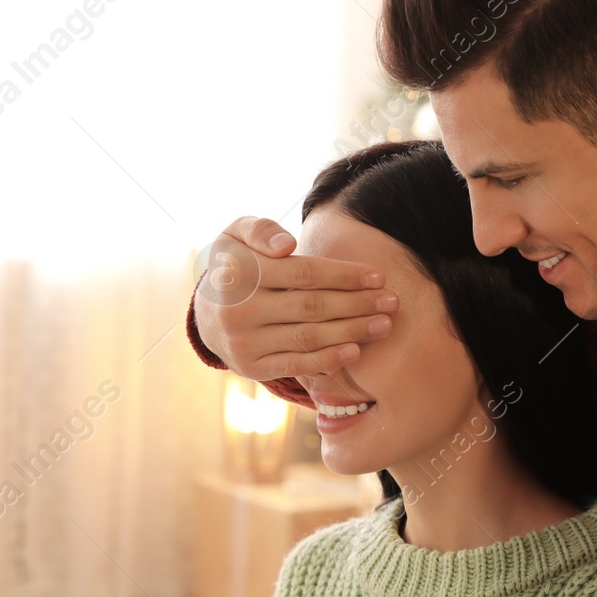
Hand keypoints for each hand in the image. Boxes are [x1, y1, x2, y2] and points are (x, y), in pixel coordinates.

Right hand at [195, 216, 398, 379]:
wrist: (205, 314)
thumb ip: (259, 229)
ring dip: (352, 332)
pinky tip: (356, 351)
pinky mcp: (251, 367)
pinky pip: (296, 364)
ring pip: (309, 337)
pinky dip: (328, 359)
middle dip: (357, 304)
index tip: (377, 276)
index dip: (344, 275)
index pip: (303, 273)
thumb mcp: (235, 236)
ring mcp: (244, 342)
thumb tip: (288, 245)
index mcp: (238, 273)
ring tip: (384, 325)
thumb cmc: (234, 266)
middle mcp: (239, 310)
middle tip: (391, 302)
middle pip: (312, 307)